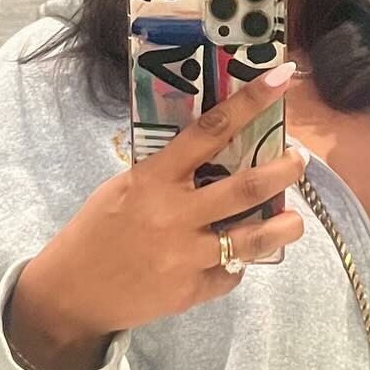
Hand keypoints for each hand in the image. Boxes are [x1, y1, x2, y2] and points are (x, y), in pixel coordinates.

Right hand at [13, 64, 306, 342]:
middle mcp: (174, 214)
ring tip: (294, 220)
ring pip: (253, 238)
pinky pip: (230, 273)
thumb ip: (168, 174)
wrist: (71, 293)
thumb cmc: (97, 231)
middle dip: (283, 171)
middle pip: (245, 188)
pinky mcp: (192, 291)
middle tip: (299, 161)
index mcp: (154, 178)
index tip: (282, 76)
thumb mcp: (125, 188)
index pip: (210, 130)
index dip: (250, 101)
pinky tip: (237, 257)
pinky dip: (238, 264)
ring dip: (285, 227)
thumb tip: (217, 155)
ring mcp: (185, 255)